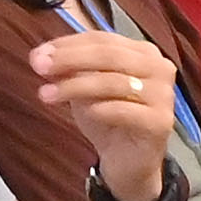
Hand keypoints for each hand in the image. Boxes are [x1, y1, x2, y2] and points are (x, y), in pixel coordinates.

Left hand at [29, 26, 175, 198]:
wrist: (127, 162)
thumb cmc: (107, 119)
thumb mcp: (84, 89)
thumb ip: (70, 69)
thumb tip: (42, 56)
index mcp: (142, 52)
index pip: (102, 39)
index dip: (68, 44)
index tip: (38, 54)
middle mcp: (159, 67)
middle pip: (109, 55)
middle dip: (69, 59)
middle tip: (39, 67)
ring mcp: (163, 94)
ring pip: (113, 81)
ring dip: (75, 86)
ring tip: (45, 94)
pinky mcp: (160, 122)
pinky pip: (123, 110)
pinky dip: (99, 109)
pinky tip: (83, 113)